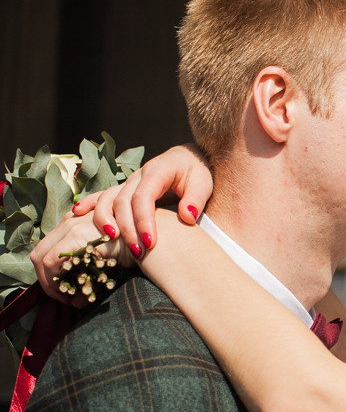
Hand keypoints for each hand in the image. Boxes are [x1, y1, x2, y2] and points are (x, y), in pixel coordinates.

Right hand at [30, 212, 125, 303]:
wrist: (146, 228)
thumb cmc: (133, 249)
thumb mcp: (111, 270)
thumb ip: (90, 287)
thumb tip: (75, 303)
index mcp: (76, 234)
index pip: (48, 262)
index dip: (52, 285)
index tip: (65, 299)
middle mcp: (69, 223)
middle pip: (39, 254)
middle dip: (45, 278)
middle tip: (60, 295)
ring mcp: (71, 219)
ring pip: (44, 246)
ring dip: (48, 268)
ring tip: (64, 284)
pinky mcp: (74, 219)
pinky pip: (55, 239)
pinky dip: (56, 256)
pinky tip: (70, 269)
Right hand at [72, 144, 212, 254]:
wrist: (189, 159)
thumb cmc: (198, 172)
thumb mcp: (203, 182)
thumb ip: (196, 198)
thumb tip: (187, 216)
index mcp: (157, 171)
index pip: (143, 197)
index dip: (143, 220)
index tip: (150, 242)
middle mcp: (137, 176)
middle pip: (122, 201)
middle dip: (127, 228)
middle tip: (138, 252)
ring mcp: (128, 182)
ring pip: (107, 199)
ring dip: (105, 220)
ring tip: (110, 240)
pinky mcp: (124, 189)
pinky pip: (101, 195)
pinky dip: (88, 203)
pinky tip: (76, 214)